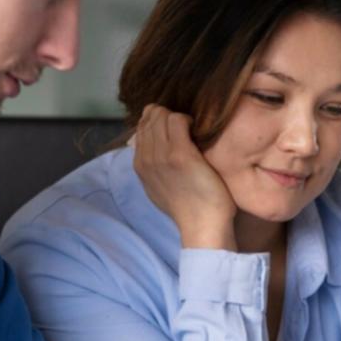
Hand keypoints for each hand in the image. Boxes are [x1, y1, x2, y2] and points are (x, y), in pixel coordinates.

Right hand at [132, 105, 237, 249]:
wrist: (201, 225)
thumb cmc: (188, 206)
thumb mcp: (159, 186)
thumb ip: (152, 165)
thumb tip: (150, 145)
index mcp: (139, 165)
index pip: (142, 126)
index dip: (158, 121)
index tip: (174, 129)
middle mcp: (145, 158)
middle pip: (150, 117)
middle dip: (168, 115)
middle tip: (186, 128)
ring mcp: (160, 156)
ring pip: (162, 115)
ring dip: (178, 117)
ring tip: (192, 130)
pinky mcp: (179, 155)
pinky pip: (177, 119)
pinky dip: (188, 120)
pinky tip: (198, 132)